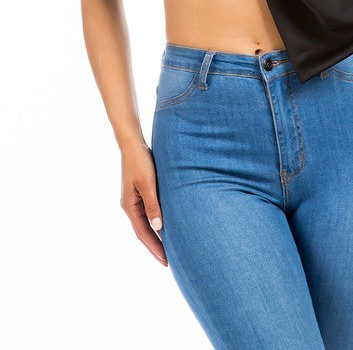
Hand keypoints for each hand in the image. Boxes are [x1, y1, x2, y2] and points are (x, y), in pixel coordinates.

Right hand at [120, 143, 167, 266]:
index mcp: (129, 206)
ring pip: (146, 224)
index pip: (143, 233)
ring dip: (156, 236)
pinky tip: (165, 226)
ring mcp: (134, 200)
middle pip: (143, 232)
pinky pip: (148, 214)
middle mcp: (130, 206)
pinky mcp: (140, 193)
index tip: (166, 261)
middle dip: (155, 247)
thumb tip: (158, 227)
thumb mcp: (148, 183)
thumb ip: (152, 204)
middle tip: (168, 262)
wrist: (133, 145)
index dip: (155, 247)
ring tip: (168, 249)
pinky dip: (156, 223)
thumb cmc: (140, 162)